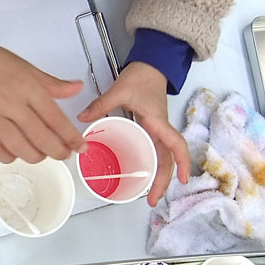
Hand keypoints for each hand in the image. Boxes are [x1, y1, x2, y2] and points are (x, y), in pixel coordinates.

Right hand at [0, 34, 87, 163]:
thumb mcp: (26, 67)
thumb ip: (52, 84)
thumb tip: (76, 88)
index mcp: (28, 87)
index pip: (56, 119)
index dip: (70, 137)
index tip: (79, 146)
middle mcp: (11, 103)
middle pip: (41, 138)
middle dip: (57, 151)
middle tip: (64, 154)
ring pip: (20, 148)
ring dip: (35, 156)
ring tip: (42, 154)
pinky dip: (8, 156)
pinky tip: (15, 153)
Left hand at [77, 61, 189, 206]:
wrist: (151, 65)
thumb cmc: (142, 76)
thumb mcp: (120, 89)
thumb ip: (101, 104)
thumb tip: (82, 118)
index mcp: (158, 121)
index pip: (175, 144)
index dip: (182, 162)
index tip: (182, 180)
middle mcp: (161, 128)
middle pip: (169, 159)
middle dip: (164, 181)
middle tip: (152, 200)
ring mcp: (157, 130)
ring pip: (163, 157)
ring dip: (159, 177)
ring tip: (149, 195)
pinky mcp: (152, 129)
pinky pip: (156, 151)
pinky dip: (153, 165)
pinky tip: (143, 176)